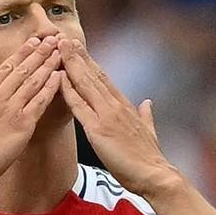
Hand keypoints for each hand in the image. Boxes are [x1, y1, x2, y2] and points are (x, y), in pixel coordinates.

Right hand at [0, 36, 61, 191]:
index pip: (5, 68)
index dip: (21, 53)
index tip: (33, 42)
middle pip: (23, 69)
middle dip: (39, 52)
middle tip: (53, 38)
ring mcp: (10, 110)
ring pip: (33, 81)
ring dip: (48, 65)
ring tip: (60, 51)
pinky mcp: (21, 126)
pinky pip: (40, 102)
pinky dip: (51, 88)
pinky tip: (60, 77)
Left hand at [57, 36, 183, 199]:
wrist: (155, 176)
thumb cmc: (150, 158)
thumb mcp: (149, 131)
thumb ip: (146, 115)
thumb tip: (147, 102)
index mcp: (124, 106)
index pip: (103, 78)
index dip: (90, 62)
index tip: (79, 48)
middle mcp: (115, 106)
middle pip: (92, 75)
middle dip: (77, 56)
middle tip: (63, 38)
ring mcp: (107, 116)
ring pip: (85, 84)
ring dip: (71, 64)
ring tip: (59, 47)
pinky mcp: (98, 130)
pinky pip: (80, 106)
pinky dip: (69, 91)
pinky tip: (59, 78)